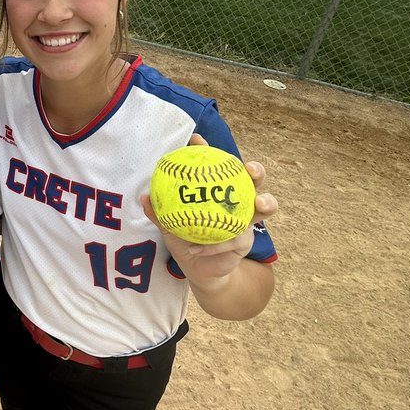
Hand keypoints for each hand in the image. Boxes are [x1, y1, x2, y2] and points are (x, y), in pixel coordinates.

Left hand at [141, 134, 276, 288]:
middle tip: (249, 168)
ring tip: (259, 202)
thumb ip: (159, 213)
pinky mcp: (246, 242)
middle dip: (256, 170)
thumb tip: (143, 197)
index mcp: (220, 190)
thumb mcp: (169, 225)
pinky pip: (232, 241)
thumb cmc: (184, 239)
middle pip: (254, 180)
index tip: (196, 139)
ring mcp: (246, 220)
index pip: (217, 165)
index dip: (209, 150)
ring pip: (264, 207)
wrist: (197, 269)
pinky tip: (196, 248)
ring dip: (265, 202)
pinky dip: (212, 246)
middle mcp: (238, 201)